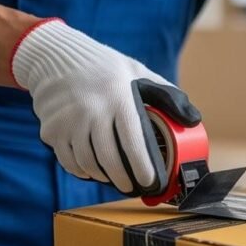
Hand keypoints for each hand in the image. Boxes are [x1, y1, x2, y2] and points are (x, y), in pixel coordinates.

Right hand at [12, 19, 200, 194]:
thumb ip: (167, 95)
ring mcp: (68, 121)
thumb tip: (193, 119)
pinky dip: (82, 170)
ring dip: (103, 176)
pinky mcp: (51, 130)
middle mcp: (91, 110)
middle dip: (123, 179)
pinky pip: (68, 161)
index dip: (143, 165)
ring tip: (115, 179)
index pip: (133, 140)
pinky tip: (93, 170)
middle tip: (133, 187)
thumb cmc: (105, 68)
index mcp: (118, 97)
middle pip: (109, 158)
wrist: (56, 58)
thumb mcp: (138, 73)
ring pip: (88, 163)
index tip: (150, 181)